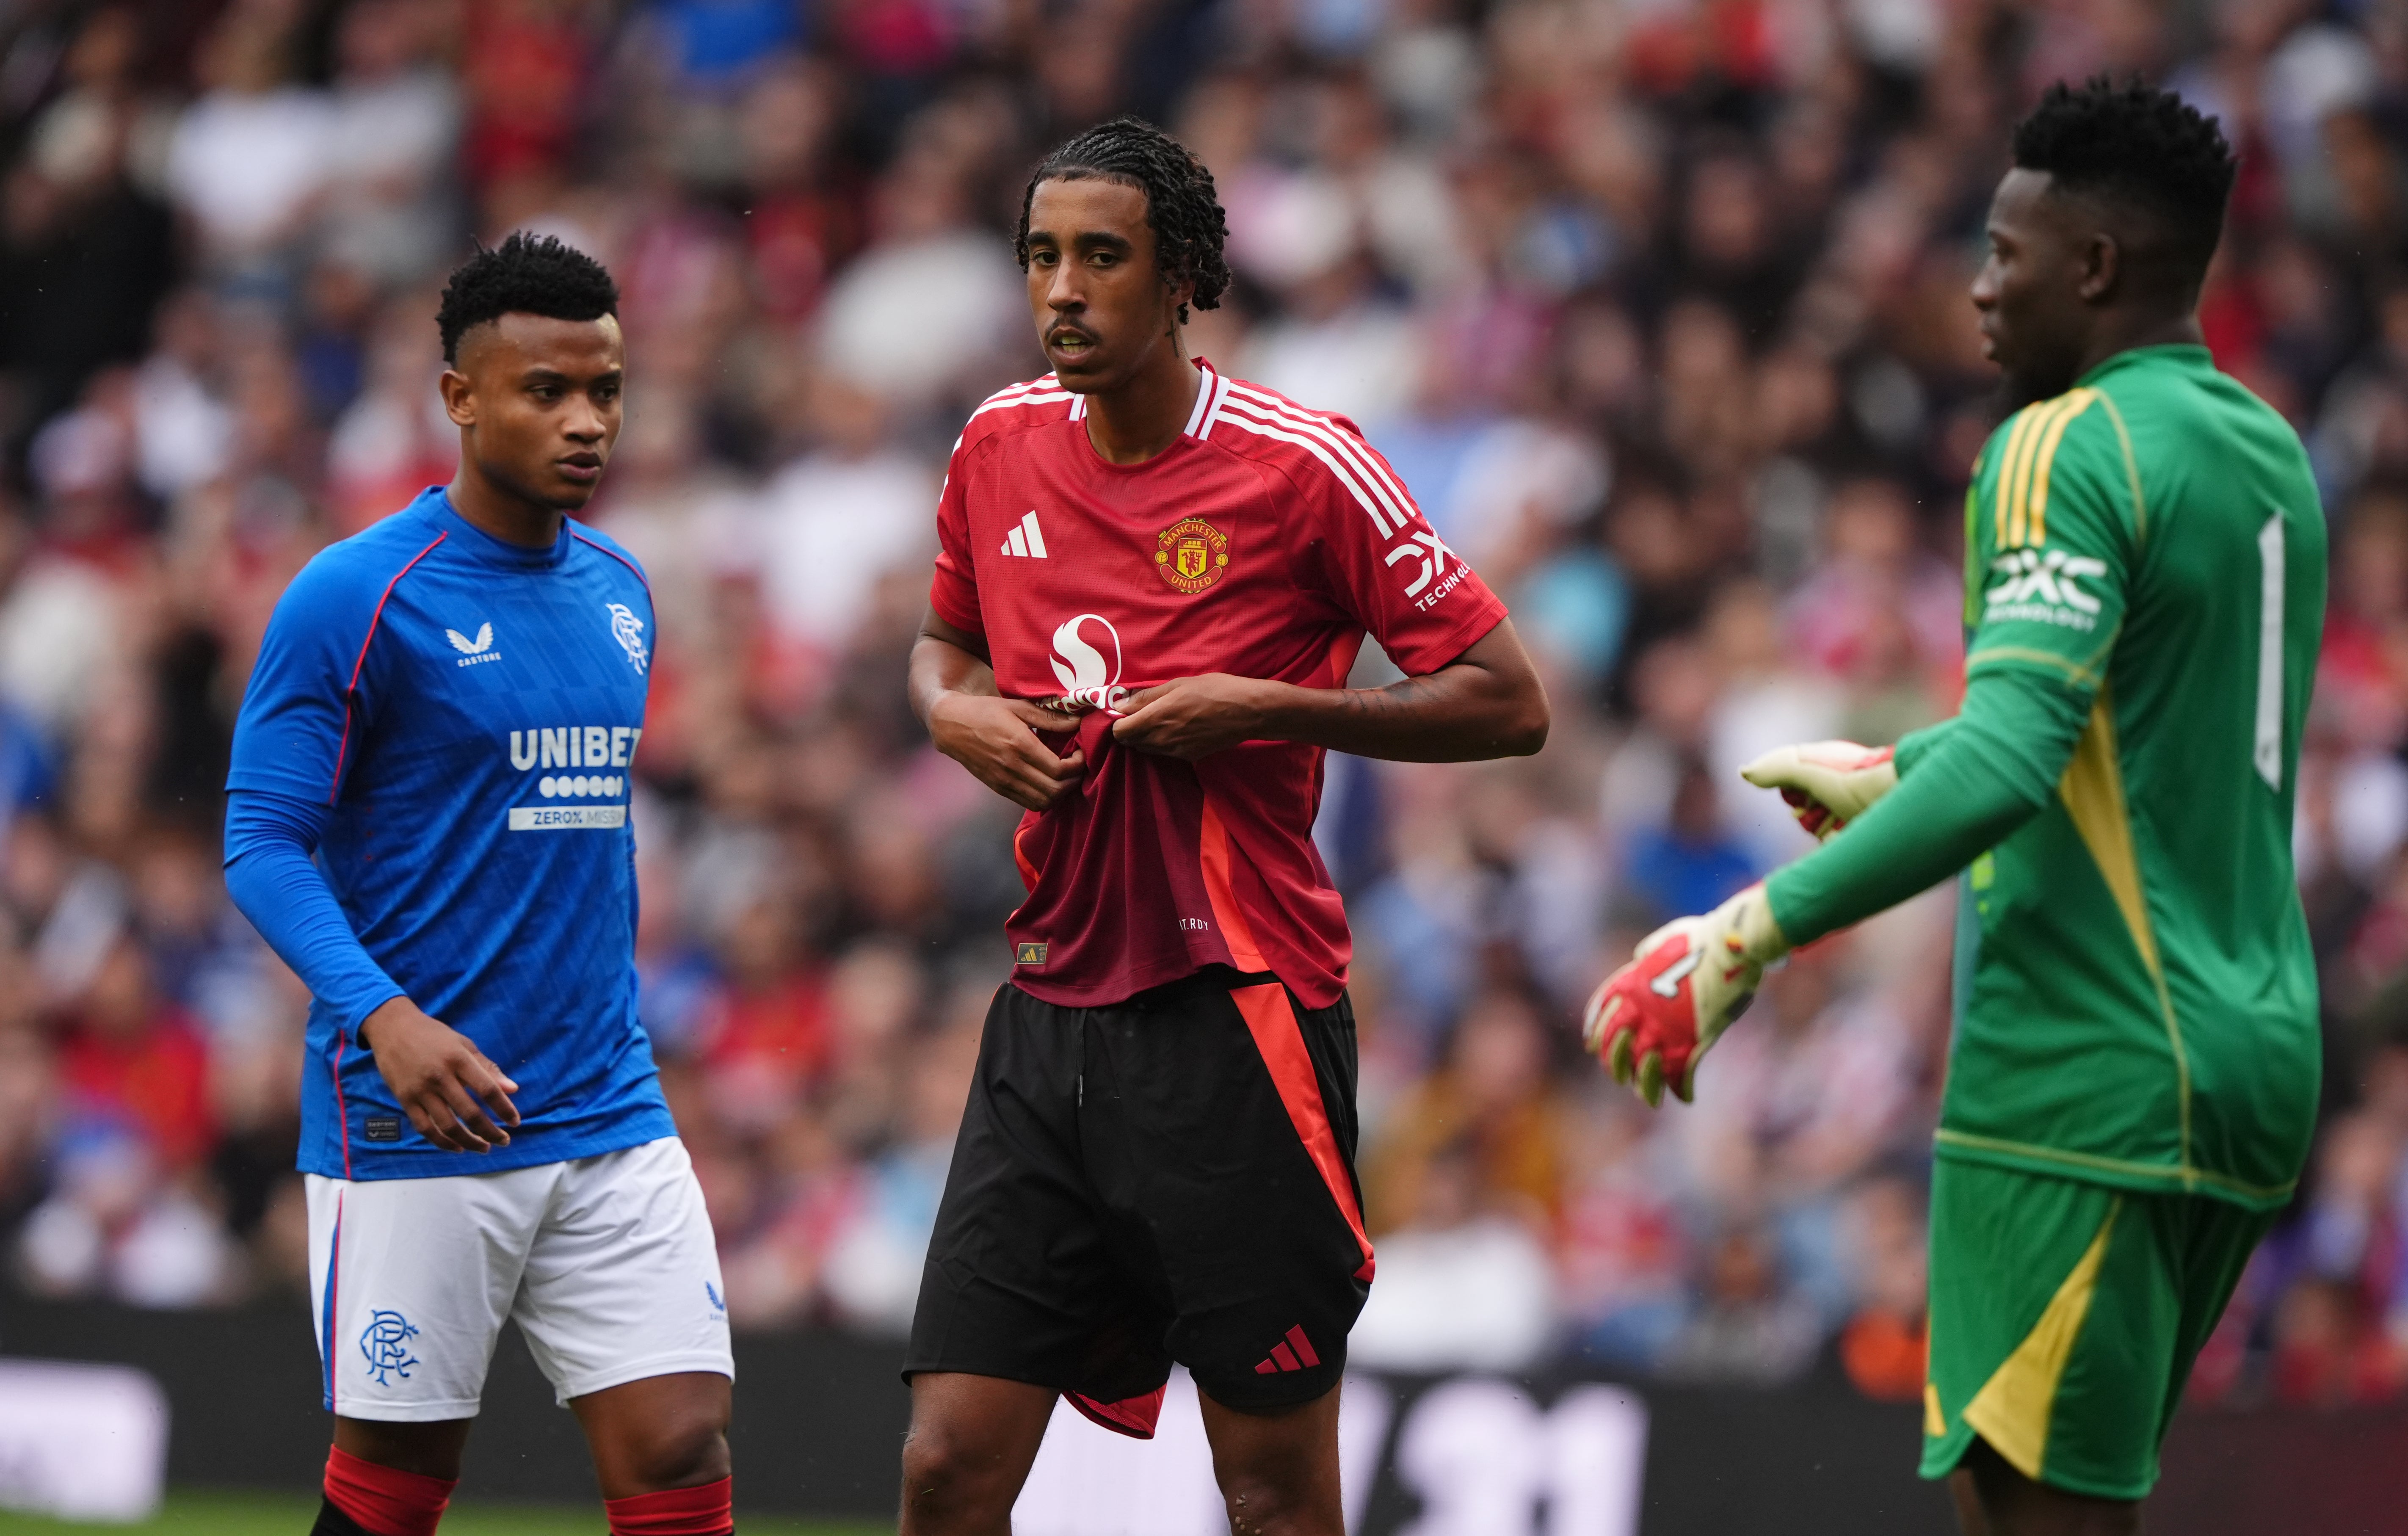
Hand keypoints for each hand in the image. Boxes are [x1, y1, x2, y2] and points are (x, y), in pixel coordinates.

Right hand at [359, 997, 521, 1152]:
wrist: (392, 1028)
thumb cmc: (434, 1036)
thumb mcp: (464, 1044)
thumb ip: (488, 1068)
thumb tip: (513, 1089)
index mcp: (458, 1059)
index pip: (487, 1090)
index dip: (504, 1109)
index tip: (515, 1122)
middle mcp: (440, 1076)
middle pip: (470, 1113)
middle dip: (490, 1132)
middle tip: (504, 1141)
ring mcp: (420, 1090)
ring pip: (448, 1126)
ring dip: (469, 1142)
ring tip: (484, 1147)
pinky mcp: (405, 1100)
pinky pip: (425, 1128)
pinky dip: (442, 1142)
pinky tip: (458, 1147)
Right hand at [928, 692, 1086, 810]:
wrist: (951, 726)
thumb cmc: (985, 711)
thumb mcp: (1017, 706)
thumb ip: (1049, 717)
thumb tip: (1077, 721)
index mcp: (1020, 745)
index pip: (1059, 769)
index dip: (1077, 765)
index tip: (1080, 753)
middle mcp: (1012, 767)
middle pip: (1055, 790)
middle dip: (1073, 781)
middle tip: (1077, 766)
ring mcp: (1004, 781)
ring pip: (1043, 802)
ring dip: (1060, 793)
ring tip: (1064, 776)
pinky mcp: (999, 788)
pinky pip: (1028, 803)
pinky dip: (1044, 798)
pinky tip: (1047, 782)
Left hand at [1110, 675, 1277, 759]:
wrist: (1248, 712)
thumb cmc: (1214, 690)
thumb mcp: (1177, 685)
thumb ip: (1146, 697)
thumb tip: (1120, 704)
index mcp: (1155, 719)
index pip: (1119, 732)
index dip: (1117, 721)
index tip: (1124, 710)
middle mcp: (1162, 740)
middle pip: (1131, 742)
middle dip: (1130, 729)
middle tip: (1142, 712)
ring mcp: (1176, 752)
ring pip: (1147, 749)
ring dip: (1146, 736)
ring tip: (1162, 719)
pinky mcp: (1189, 757)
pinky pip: (1165, 752)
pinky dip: (1164, 742)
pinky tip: (1179, 728)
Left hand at [1581, 885, 1787, 1106]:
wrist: (1733, 944)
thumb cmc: (1705, 937)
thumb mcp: (1665, 940)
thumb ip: (1650, 954)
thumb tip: (1642, 958)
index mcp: (1632, 984)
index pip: (1600, 1013)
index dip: (1595, 1031)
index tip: (1592, 1046)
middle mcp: (1642, 1010)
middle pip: (1615, 1047)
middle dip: (1615, 1065)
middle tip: (1621, 1076)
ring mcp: (1666, 1028)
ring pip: (1644, 1070)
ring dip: (1646, 1087)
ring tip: (1650, 1098)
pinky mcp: (1693, 1041)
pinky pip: (1681, 1075)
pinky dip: (1683, 1090)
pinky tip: (1686, 1098)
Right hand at [1739, 741, 1897, 840]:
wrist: (1898, 796)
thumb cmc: (1854, 779)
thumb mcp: (1806, 768)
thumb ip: (1773, 769)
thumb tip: (1743, 773)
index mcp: (1823, 767)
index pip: (1788, 785)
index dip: (1790, 793)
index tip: (1799, 795)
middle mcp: (1836, 788)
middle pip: (1802, 811)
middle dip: (1808, 815)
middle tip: (1822, 809)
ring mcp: (1849, 810)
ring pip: (1818, 830)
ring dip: (1825, 830)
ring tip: (1842, 822)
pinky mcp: (1860, 830)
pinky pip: (1836, 845)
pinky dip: (1840, 843)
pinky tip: (1851, 835)